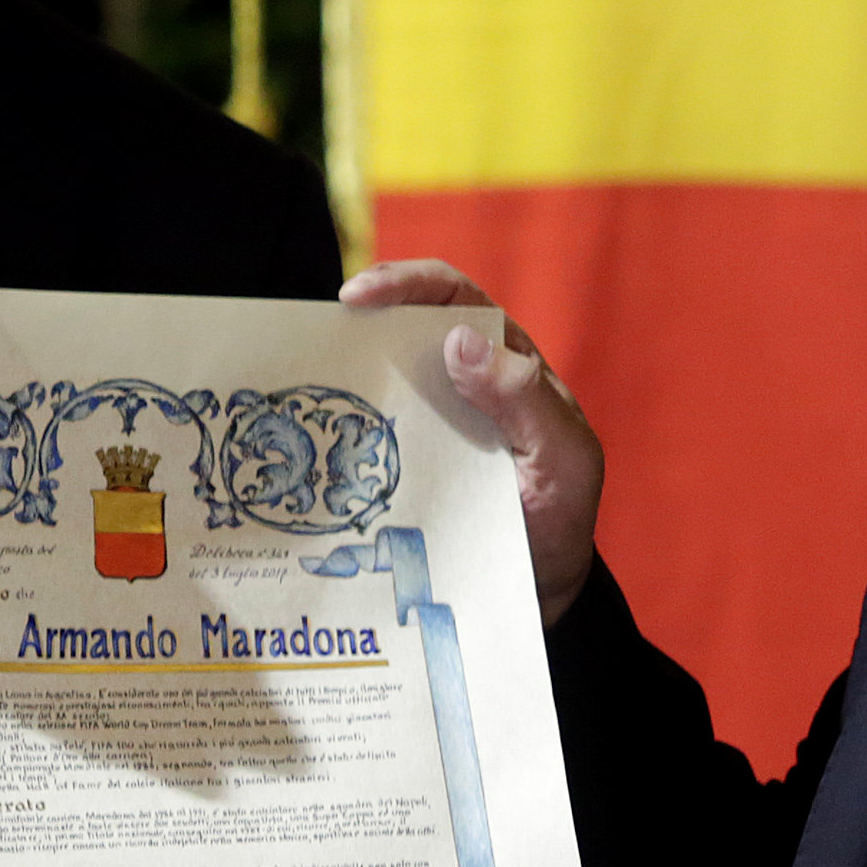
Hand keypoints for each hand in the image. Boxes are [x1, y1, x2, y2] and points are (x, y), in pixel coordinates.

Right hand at [340, 259, 603, 623]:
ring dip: (340, 380)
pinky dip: (339, 436)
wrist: (546, 584)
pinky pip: (368, 437)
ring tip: (303, 390)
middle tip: (315, 344)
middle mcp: (464, 382)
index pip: (455, 298)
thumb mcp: (562, 458)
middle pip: (403, 329)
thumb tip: (458, 340)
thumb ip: (524, 400)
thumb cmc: (564, 511)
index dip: (406, 283)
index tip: (356, 297)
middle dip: (355, 325)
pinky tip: (311, 449)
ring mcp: (431, 423)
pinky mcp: (407, 464)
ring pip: (379, 382)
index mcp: (506, 361)